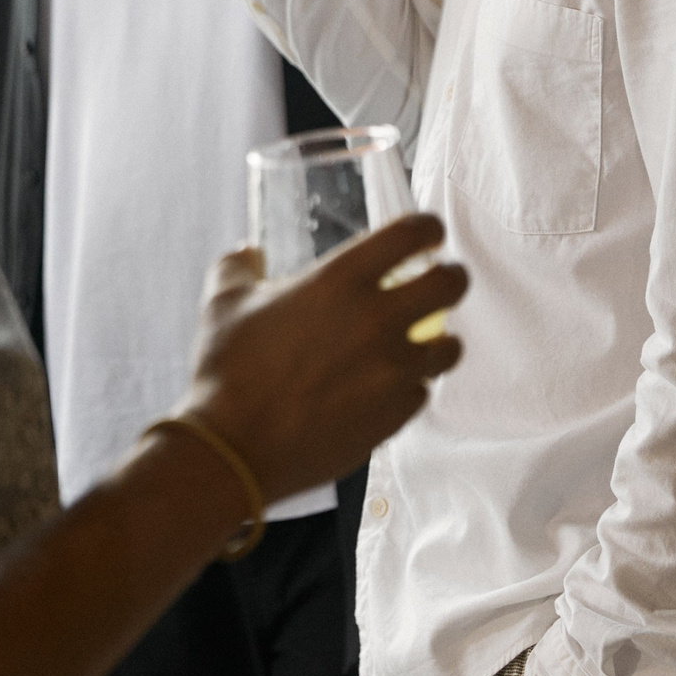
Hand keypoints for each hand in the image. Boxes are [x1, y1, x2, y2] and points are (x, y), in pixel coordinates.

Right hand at [175, 215, 465, 501]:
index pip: (413, 233)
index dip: (428, 228)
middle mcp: (379, 319)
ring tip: (417, 341)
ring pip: (449, 346)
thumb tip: (249, 255)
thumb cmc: (228, 370)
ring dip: (437, 339)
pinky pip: (422, 392)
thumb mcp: (224, 301)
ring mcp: (393, 371)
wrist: (234, 447)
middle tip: (437, 282)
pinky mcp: (395, 415)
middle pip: (451, 285)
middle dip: (450, 278)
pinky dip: (410, 385)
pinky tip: (386, 385)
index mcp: (341, 279)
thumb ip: (241, 267)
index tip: (427, 235)